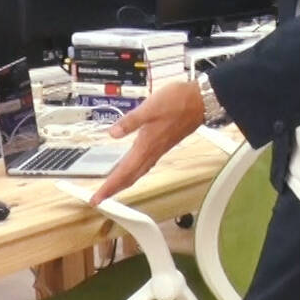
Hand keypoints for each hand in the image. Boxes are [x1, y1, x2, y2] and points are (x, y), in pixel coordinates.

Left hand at [89, 82, 205, 204]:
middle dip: (114, 189)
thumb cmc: (179, 102)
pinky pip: (146, 164)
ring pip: (139, 172)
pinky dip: (135, 171)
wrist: (201, 101)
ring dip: (125, 181)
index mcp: (147, 145)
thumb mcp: (150, 108)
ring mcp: (159, 149)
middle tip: (100, 198)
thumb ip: (130, 121)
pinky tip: (133, 167)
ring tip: (113, 187)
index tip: (97, 198)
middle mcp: (153, 151)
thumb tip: (112, 133)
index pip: (124, 172)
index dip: (109, 187)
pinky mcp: (164, 144)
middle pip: (131, 177)